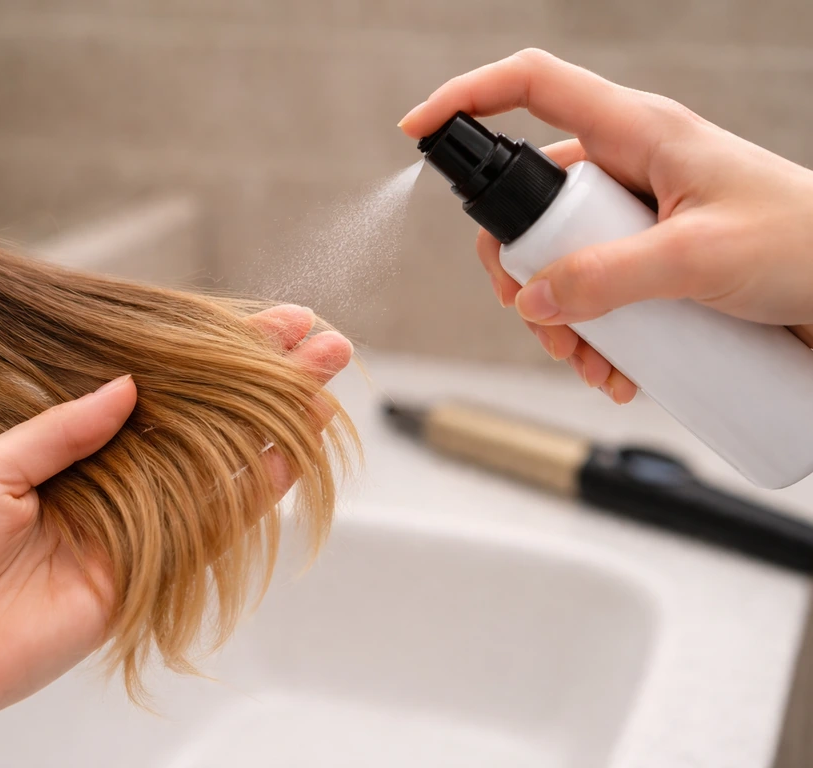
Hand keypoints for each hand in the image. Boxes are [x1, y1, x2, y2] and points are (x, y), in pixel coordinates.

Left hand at [0, 305, 351, 767]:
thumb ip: (66, 427)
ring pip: (225, 466)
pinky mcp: (153, 572)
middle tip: (319, 343)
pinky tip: (294, 451)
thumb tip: (129, 385)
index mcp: (73, 444)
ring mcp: (141, 525)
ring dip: (279, 425)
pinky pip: (215, 526)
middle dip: (266, 381)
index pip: (160, 387)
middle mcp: (119, 479)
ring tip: (324, 383)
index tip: (268, 323)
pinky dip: (258, 490)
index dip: (213, 354)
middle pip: (207, 421)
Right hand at [400, 49, 812, 403]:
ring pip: (558, 257)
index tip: (417, 131)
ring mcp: (638, 216)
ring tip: (587, 362)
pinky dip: (591, 336)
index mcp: (638, 131)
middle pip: (530, 201)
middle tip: (532, 315)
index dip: (467, 98)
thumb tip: (533, 300)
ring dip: (556, 316)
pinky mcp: (651, 260)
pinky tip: (616, 373)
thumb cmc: (810, 244)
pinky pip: (593, 290)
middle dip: (517, 267)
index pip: (530, 87)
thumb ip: (607, 277)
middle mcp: (629, 167)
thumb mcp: (699, 257)